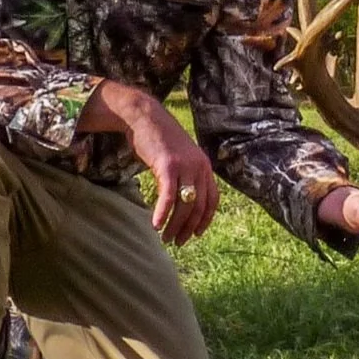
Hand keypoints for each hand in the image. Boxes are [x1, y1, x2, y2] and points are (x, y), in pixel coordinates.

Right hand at [90, 85, 219, 245]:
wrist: (145, 116)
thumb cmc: (159, 139)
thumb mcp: (180, 158)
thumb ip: (186, 175)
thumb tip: (185, 199)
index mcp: (205, 166)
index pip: (212, 200)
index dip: (205, 220)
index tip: (195, 234)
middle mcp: (199, 167)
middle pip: (199, 206)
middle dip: (188, 228)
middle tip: (177, 242)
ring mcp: (185, 166)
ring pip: (185, 205)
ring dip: (175, 226)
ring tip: (165, 238)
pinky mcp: (168, 165)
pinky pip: (168, 196)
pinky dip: (162, 213)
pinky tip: (155, 225)